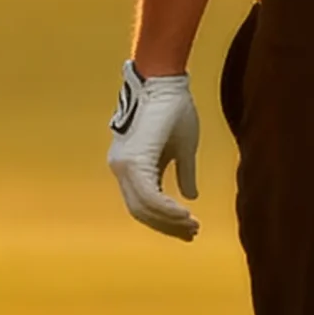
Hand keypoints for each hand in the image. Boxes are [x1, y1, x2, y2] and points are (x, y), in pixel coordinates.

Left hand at [108, 61, 200, 240]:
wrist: (165, 81)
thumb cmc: (174, 108)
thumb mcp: (182, 148)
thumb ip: (182, 173)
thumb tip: (190, 196)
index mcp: (129, 165)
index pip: (142, 203)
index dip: (163, 220)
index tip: (187, 228)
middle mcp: (120, 168)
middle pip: (141, 210)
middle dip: (166, 226)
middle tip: (191, 233)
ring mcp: (124, 165)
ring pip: (144, 207)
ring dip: (170, 221)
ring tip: (192, 225)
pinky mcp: (134, 161)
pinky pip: (150, 196)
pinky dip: (167, 209)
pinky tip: (185, 214)